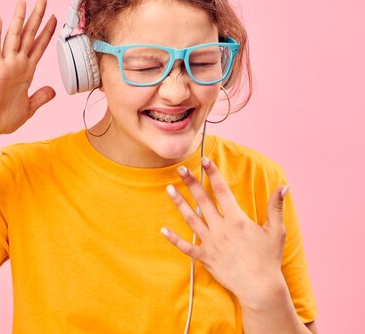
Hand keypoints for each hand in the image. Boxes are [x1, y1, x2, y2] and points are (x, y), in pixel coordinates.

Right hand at [0, 0, 56, 139]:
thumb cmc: (3, 119)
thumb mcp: (29, 108)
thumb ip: (41, 97)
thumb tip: (54, 90)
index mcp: (26, 72)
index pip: (38, 47)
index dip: (47, 32)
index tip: (55, 18)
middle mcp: (17, 65)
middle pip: (28, 35)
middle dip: (37, 17)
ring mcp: (6, 65)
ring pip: (14, 36)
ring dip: (19, 18)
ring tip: (23, 1)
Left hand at [161, 157, 288, 304]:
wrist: (260, 287)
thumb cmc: (268, 258)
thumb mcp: (276, 231)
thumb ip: (276, 207)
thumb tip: (284, 186)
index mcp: (237, 219)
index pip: (222, 191)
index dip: (213, 174)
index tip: (204, 160)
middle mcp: (221, 228)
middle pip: (202, 200)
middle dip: (191, 183)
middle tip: (180, 169)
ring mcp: (211, 242)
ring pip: (191, 219)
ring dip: (179, 203)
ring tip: (168, 189)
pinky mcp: (205, 257)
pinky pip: (186, 247)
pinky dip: (174, 239)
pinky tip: (163, 230)